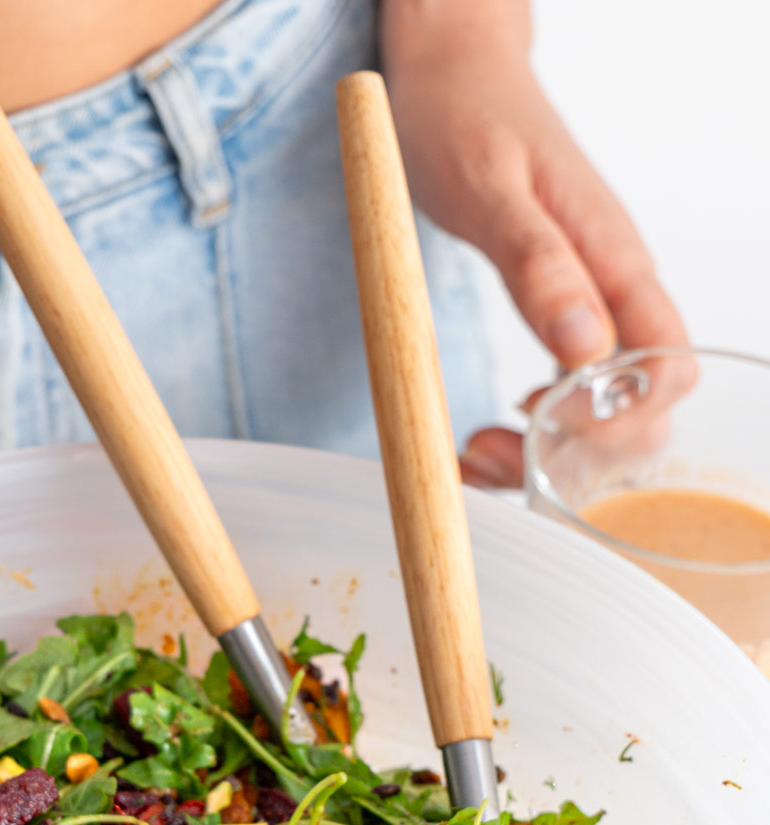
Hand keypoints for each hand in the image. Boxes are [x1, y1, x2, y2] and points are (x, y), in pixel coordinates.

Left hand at [381, 4, 686, 485]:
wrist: (453, 75)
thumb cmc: (467, 119)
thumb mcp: (490, 191)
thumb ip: (539, 267)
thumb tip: (585, 347)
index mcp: (614, 261)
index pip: (667, 368)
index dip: (619, 419)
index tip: (543, 424)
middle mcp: (616, 291)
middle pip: (646, 409)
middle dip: (583, 454)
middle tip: (493, 447)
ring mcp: (594, 305)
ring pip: (608, 413)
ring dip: (554, 452)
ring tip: (476, 448)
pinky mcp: (564, 312)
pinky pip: (572, 392)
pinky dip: (535, 430)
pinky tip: (491, 427)